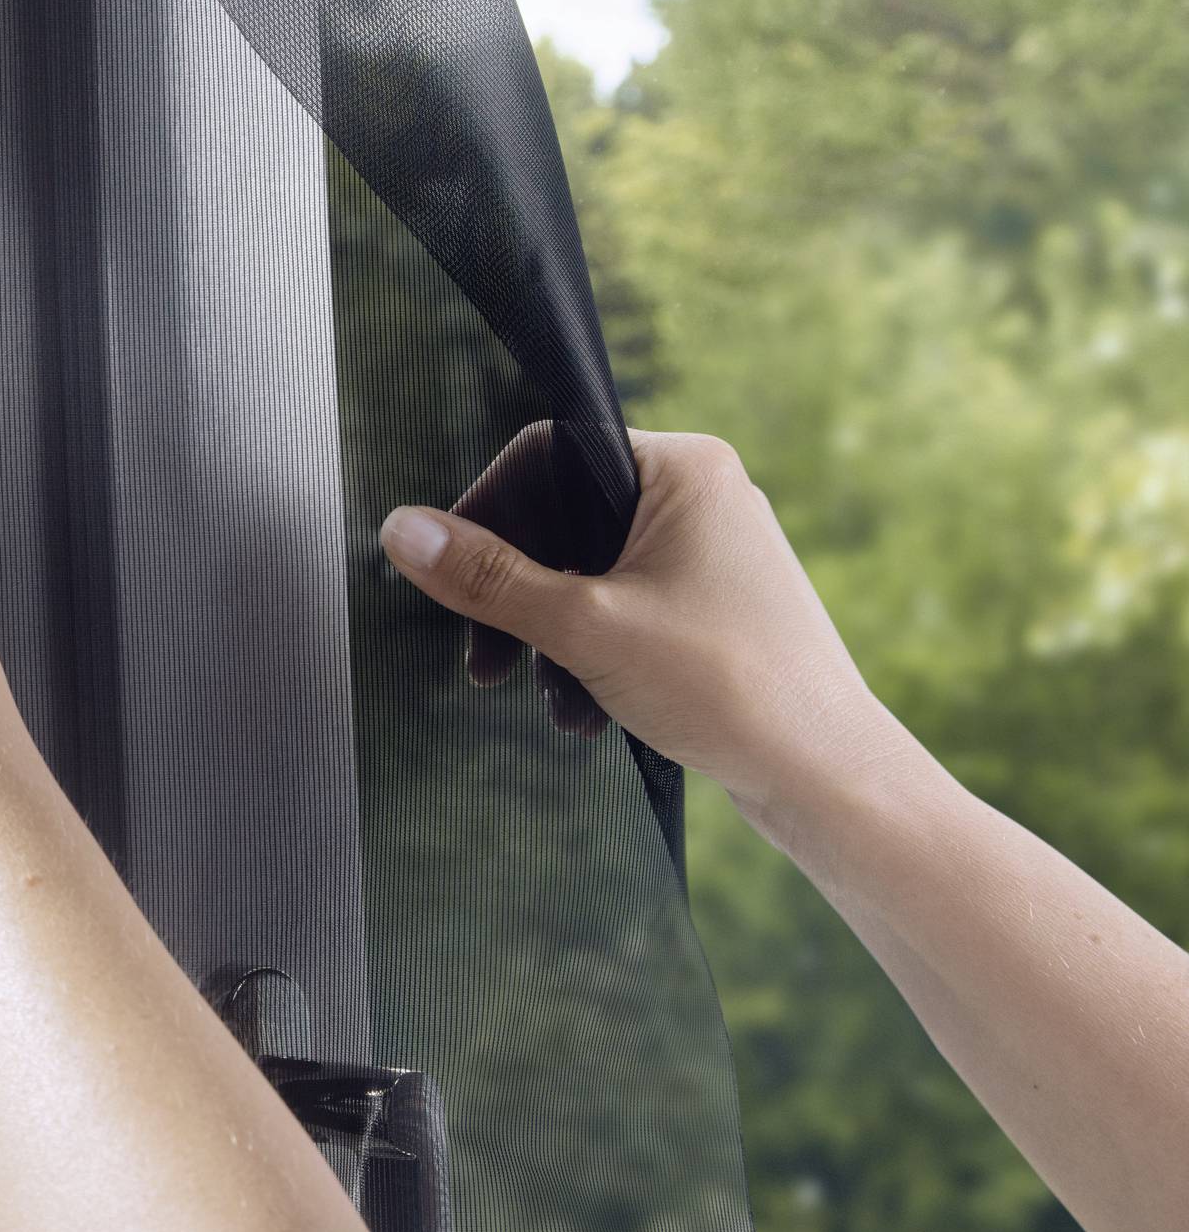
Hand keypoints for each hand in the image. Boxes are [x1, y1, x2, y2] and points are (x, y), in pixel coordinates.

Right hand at [379, 425, 900, 819]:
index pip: (547, 453)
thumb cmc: (730, 688)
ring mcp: (713, 550)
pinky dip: (590, 649)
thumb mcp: (584, 628)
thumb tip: (401, 530)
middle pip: (562, 516)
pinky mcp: (715, 604)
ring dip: (549, 632)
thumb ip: (488, 577)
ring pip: (589, 568)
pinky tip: (582, 708)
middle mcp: (704, 494)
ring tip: (541, 696)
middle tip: (483, 656)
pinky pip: (623, 604)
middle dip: (515, 591)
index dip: (486, 512)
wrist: (830, 778)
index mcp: (683, 467)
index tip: (451, 578)